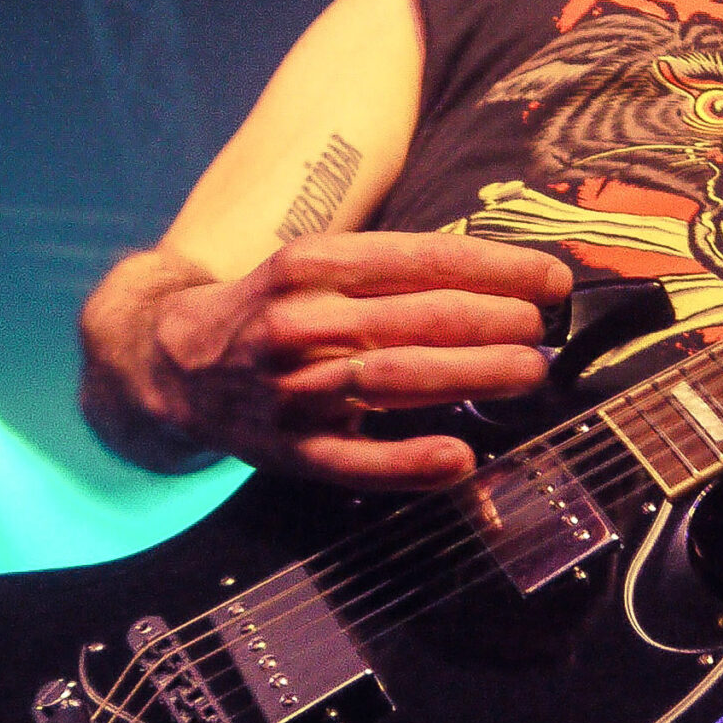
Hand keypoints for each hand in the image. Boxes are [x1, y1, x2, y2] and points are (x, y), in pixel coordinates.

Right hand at [151, 234, 572, 487]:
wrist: (171, 362)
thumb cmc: (272, 309)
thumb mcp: (317, 267)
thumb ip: (393, 274)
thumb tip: (500, 283)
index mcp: (313, 264)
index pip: (421, 260)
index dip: (495, 268)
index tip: (551, 279)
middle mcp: (302, 320)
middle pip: (418, 318)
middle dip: (496, 320)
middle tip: (544, 328)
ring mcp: (294, 388)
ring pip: (397, 379)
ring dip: (474, 375)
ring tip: (529, 371)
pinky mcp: (290, 448)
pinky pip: (357, 461)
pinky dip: (410, 462)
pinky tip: (460, 458)